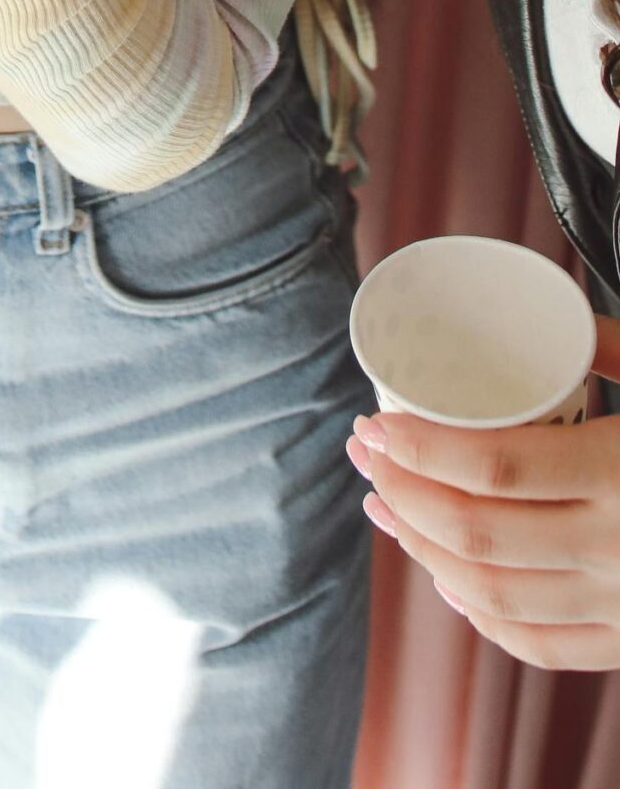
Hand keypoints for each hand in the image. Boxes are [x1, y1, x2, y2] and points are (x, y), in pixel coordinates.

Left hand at [348, 316, 619, 667]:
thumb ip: (613, 345)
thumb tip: (550, 314)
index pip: (492, 470)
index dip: (418, 449)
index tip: (373, 423)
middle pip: (477, 536)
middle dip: (402, 493)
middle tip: (365, 452)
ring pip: (495, 594)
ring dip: (424, 551)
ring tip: (386, 507)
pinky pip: (541, 644)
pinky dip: (482, 616)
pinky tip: (451, 580)